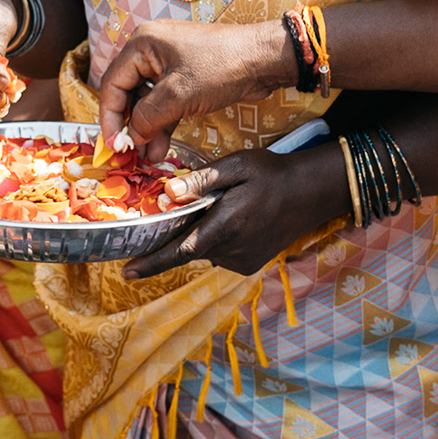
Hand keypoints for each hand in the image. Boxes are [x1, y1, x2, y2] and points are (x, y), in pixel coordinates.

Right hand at [96, 20, 296, 160]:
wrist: (264, 60)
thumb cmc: (221, 67)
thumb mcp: (178, 95)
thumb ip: (148, 117)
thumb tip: (130, 138)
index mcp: (141, 44)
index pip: (112, 84)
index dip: (109, 117)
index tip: (113, 144)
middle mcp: (150, 50)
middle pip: (127, 93)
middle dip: (130, 125)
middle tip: (129, 153)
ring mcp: (168, 64)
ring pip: (147, 101)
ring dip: (148, 129)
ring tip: (149, 157)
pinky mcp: (185, 77)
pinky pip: (165, 102)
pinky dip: (163, 123)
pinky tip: (161, 147)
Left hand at [123, 146, 344, 279]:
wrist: (311, 193)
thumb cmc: (271, 174)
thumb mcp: (236, 166)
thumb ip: (201, 181)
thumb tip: (167, 193)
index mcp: (226, 226)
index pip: (180, 251)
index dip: (152, 263)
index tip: (127, 272)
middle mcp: (232, 250)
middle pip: (189, 247)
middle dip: (181, 231)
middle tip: (194, 207)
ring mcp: (242, 261)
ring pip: (204, 250)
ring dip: (203, 233)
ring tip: (224, 208)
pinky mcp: (249, 265)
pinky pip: (220, 253)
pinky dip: (217, 239)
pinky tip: (234, 220)